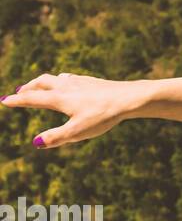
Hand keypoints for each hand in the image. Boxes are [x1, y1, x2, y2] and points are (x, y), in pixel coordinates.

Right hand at [1, 72, 132, 148]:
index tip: (4, 100)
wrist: (130, 97)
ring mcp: (80, 82)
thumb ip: (56, 137)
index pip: (32, 98)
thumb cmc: (104, 115)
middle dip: (28, 88)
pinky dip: (61, 80)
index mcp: (59, 98)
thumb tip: (36, 143)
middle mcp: (67, 86)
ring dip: (43, 82)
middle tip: (19, 92)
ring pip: (55, 78)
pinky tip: (68, 82)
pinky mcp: (93, 81)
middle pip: (41, 82)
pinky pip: (71, 78)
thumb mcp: (78, 131)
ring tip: (39, 86)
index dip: (16, 101)